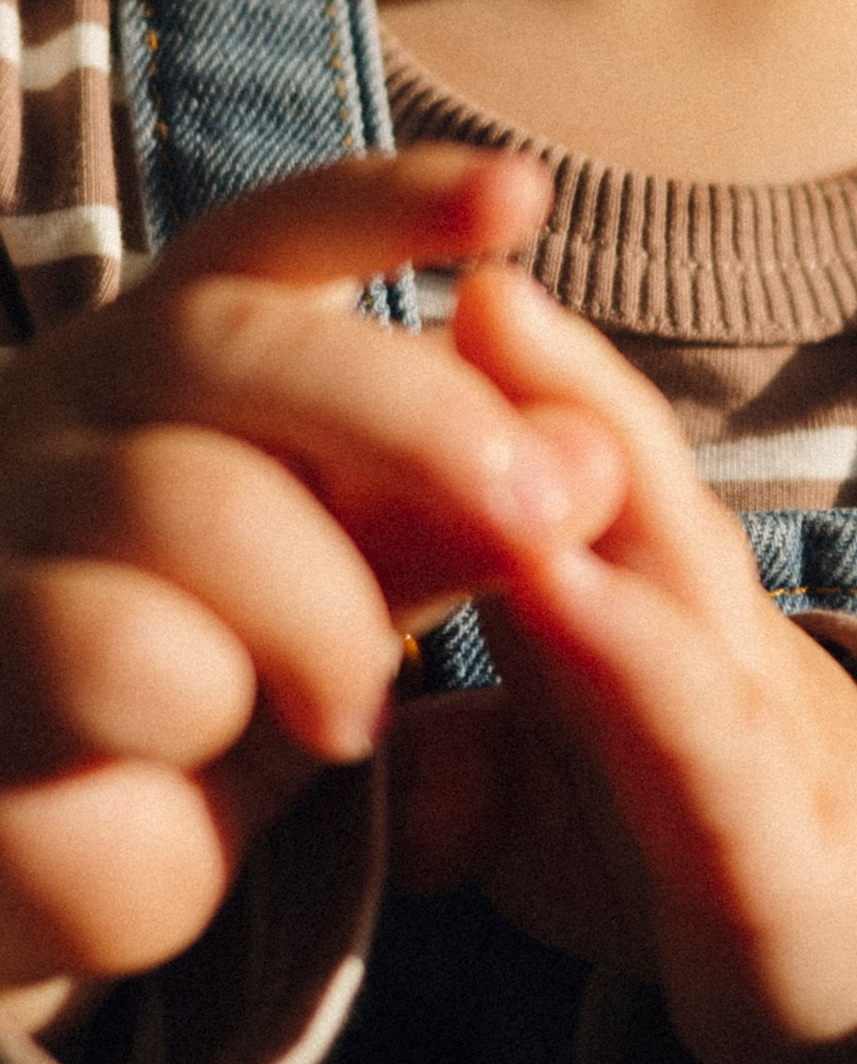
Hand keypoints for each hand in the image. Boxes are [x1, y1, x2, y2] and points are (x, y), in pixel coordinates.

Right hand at [0, 150, 621, 1042]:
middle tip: (535, 518)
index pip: (264, 243)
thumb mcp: (342, 597)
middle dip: (416, 418)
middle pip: (226, 341)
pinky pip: (109, 653)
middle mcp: (51, 415)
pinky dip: (197, 724)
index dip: (389, 205)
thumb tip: (593, 450)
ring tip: (347, 720)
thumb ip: (455, 519)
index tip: (521, 195)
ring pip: (186, 499)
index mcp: (158, 372)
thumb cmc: (198, 712)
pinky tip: (188, 782)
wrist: (27, 869)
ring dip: (317, 618)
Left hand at [389, 261, 856, 1063]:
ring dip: (591, 447)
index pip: (551, 454)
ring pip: (672, 556)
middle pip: (621, 462)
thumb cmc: (679, 838)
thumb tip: (332, 727)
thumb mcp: (528, 795)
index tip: (372, 267)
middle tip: (461, 255)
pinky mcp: (769, 836)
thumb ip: (430, 747)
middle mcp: (691, 622)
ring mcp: (743, 716)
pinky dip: (637, 653)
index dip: (479, 365)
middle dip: (544, 359)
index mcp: (621, 590)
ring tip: (504, 351)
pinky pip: (698, 727)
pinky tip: (565, 590)